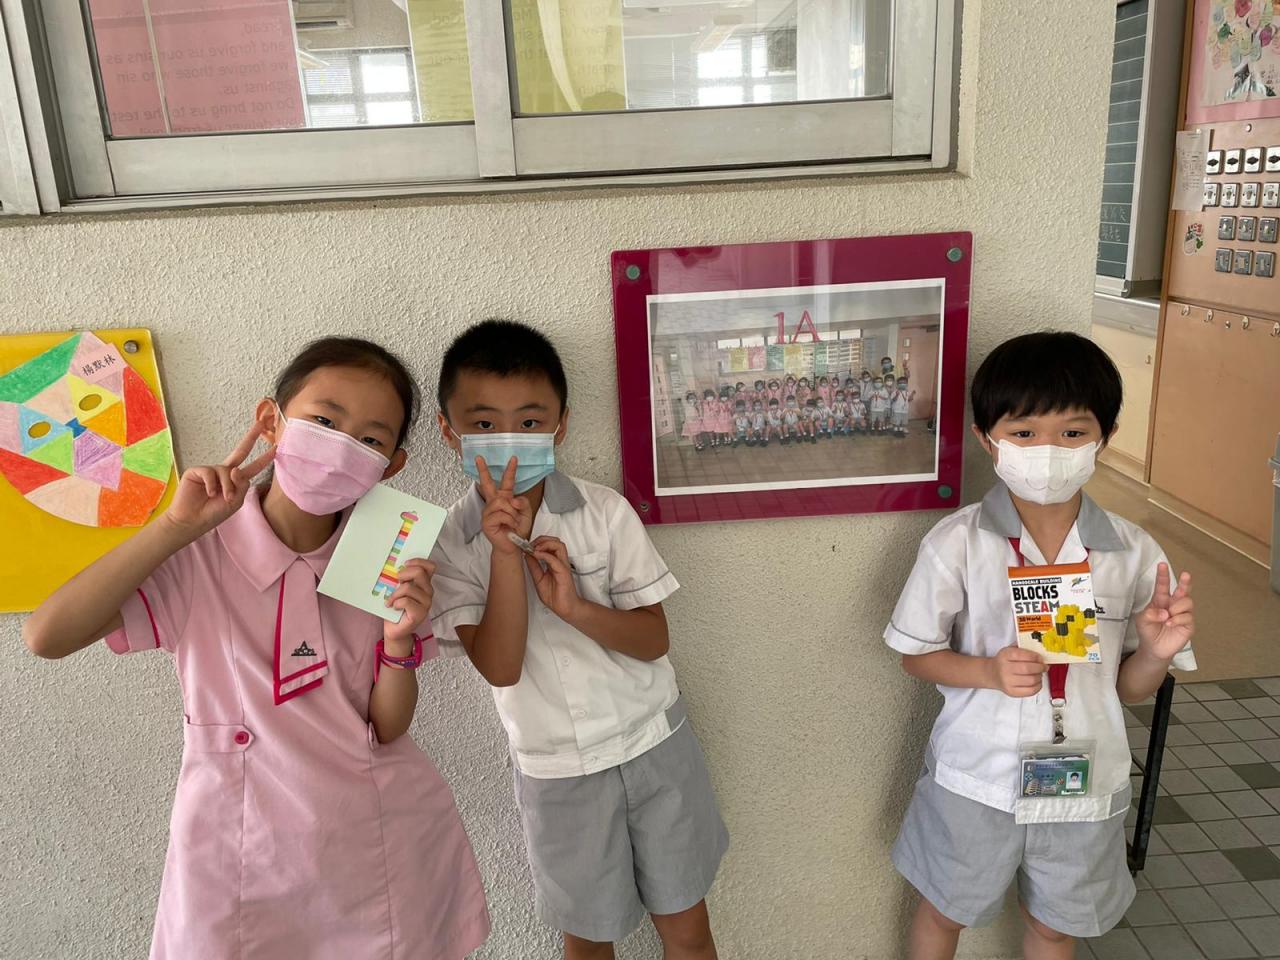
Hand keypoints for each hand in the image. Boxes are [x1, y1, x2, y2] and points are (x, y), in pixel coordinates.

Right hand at [164, 422, 274, 538]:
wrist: (192, 520)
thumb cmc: (213, 513)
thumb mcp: (235, 501)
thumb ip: (241, 485)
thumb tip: (236, 469)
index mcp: (235, 480)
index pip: (252, 467)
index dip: (264, 458)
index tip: (276, 448)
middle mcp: (224, 472)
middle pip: (240, 451)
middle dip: (251, 437)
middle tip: (261, 423)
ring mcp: (211, 470)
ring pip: (227, 471)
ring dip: (227, 487)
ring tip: (223, 498)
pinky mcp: (197, 471)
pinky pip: (210, 473)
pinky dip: (212, 485)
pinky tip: (209, 493)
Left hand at [383, 558, 434, 651]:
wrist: (393, 629)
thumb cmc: (395, 607)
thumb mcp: (397, 588)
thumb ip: (400, 578)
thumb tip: (393, 566)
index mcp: (424, 583)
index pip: (430, 566)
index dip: (418, 561)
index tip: (404, 564)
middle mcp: (428, 591)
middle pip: (419, 573)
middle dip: (403, 574)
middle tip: (396, 581)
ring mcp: (426, 603)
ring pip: (409, 588)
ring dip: (395, 593)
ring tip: (391, 600)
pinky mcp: (420, 614)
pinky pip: (406, 601)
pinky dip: (396, 603)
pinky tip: (394, 607)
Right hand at [477, 456, 532, 554]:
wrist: (514, 545)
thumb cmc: (518, 529)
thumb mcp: (526, 513)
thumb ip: (522, 502)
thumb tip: (512, 500)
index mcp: (504, 498)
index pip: (507, 481)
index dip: (510, 470)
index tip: (514, 458)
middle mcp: (494, 503)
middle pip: (487, 483)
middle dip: (483, 470)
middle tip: (479, 458)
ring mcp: (488, 512)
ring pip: (501, 502)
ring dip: (512, 513)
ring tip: (513, 521)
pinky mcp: (486, 521)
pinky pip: (500, 514)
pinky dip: (509, 520)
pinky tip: (509, 526)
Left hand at [524, 536, 582, 621]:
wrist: (564, 608)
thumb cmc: (555, 596)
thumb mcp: (538, 579)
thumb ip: (534, 567)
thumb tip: (527, 556)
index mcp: (554, 563)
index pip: (549, 545)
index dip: (537, 542)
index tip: (526, 545)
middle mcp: (560, 562)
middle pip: (555, 541)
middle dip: (542, 539)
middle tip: (531, 545)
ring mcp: (562, 566)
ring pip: (559, 545)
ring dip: (545, 543)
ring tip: (535, 548)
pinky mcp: (564, 572)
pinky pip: (555, 559)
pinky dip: (545, 554)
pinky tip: (537, 555)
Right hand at [987, 645, 1045, 697]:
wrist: (993, 674)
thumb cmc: (1004, 661)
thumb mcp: (1010, 649)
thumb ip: (1023, 647)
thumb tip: (1040, 649)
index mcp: (1005, 655)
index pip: (1023, 655)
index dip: (1035, 657)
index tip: (1040, 658)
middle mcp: (1005, 669)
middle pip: (1028, 669)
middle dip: (1040, 667)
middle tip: (1044, 666)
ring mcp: (1008, 682)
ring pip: (1031, 680)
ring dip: (1039, 676)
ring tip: (1039, 673)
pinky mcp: (1012, 692)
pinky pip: (1031, 691)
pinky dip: (1038, 686)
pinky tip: (1037, 681)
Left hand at [1135, 564, 1193, 662]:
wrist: (1154, 648)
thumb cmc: (1148, 630)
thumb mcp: (1142, 620)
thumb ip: (1150, 614)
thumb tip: (1165, 612)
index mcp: (1161, 600)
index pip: (1163, 585)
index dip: (1163, 575)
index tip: (1162, 565)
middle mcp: (1174, 604)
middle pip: (1183, 590)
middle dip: (1185, 582)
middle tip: (1185, 574)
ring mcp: (1183, 613)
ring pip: (1187, 602)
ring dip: (1176, 608)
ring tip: (1168, 616)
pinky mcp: (1188, 624)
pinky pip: (1187, 617)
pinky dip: (1177, 619)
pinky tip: (1170, 623)